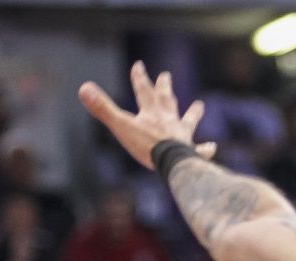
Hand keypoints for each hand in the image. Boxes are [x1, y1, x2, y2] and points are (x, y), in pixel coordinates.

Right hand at [78, 62, 215, 169]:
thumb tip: (83, 88)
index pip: (143, 91)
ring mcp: (181, 136)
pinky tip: (212, 147)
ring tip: (200, 105)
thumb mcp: (121, 125)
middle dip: (165, 87)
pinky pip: (199, 150)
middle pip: (166, 100)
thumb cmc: (147, 145)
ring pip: (187, 121)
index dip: (140, 77)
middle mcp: (168, 121)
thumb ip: (103, 108)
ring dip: (193, 112)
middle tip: (166, 75)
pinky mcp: (190, 153)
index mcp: (150, 114)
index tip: (139, 65)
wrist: (172, 162)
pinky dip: (205, 149)